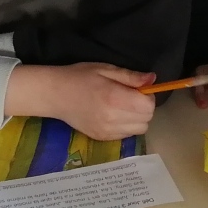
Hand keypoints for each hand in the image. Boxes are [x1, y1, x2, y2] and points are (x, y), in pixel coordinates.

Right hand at [6, 62, 156, 140]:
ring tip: (122, 107)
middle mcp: (113, 118)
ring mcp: (107, 131)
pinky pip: (126, 135)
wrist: (54, 95)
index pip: (148, 106)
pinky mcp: (102, 138)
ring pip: (139, 130)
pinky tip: (114, 115)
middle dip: (144, 108)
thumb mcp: (106, 69)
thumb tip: (153, 79)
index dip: (148, 97)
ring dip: (137, 118)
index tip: (138, 89)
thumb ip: (131, 77)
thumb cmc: (80, 77)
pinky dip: (126, 126)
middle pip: (146, 120)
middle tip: (130, 97)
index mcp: (115, 98)